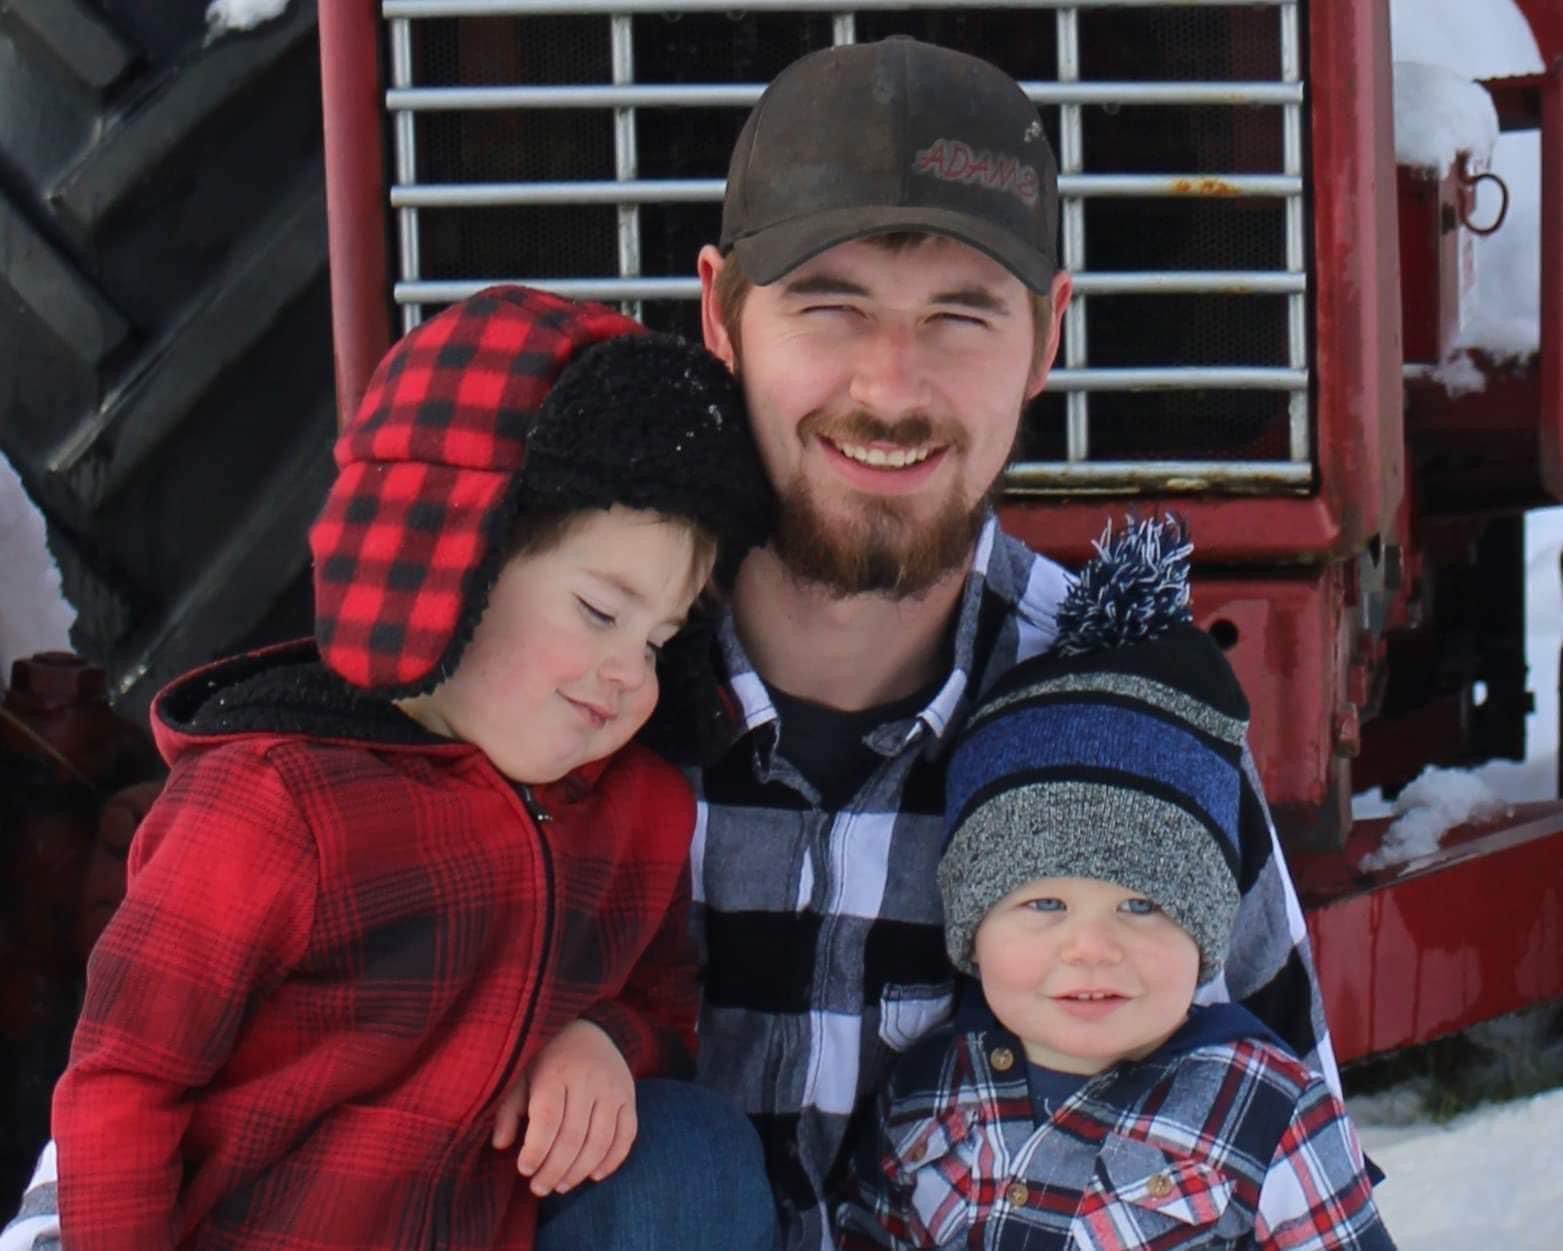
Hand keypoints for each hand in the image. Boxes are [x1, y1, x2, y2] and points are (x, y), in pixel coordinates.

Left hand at [491, 1019, 636, 1195]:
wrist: (595, 1032)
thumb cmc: (551, 1062)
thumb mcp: (524, 1077)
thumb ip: (509, 1111)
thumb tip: (501, 1145)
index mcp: (556, 1074)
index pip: (547, 1120)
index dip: (536, 1151)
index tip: (524, 1169)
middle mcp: (588, 1081)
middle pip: (573, 1137)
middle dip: (554, 1170)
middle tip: (539, 1188)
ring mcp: (612, 1090)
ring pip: (599, 1142)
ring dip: (579, 1172)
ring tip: (561, 1186)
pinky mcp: (630, 1098)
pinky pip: (626, 1136)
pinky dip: (612, 1160)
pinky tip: (594, 1175)